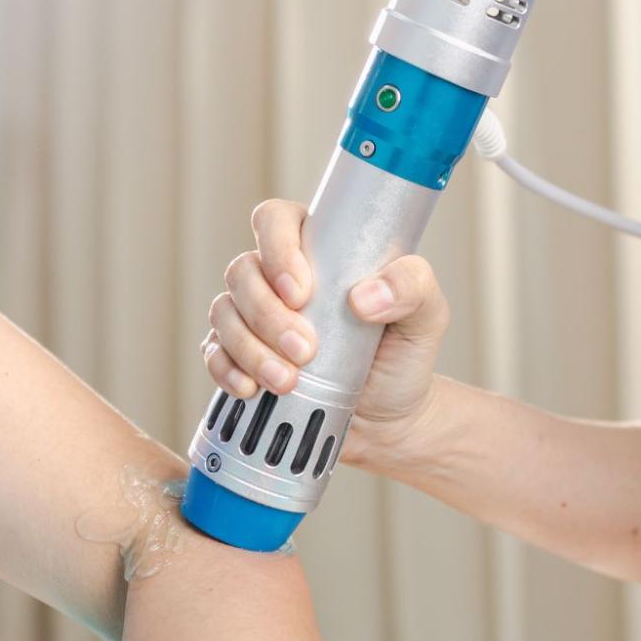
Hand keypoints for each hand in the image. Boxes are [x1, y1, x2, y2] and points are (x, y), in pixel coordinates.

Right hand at [201, 199, 450, 468]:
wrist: (389, 420)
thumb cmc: (404, 354)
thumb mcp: (427, 316)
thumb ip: (412, 287)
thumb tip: (364, 296)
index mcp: (318, 248)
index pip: (275, 220)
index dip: (277, 248)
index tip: (301, 292)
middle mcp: (277, 276)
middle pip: (242, 271)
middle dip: (268, 314)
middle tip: (305, 350)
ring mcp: (254, 316)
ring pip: (224, 312)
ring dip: (249, 347)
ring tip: (287, 381)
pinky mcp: (240, 356)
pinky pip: (213, 353)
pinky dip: (226, 370)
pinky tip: (252, 389)